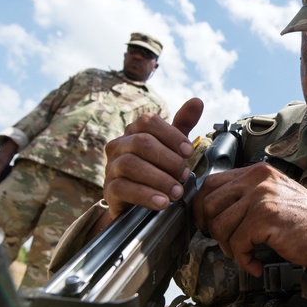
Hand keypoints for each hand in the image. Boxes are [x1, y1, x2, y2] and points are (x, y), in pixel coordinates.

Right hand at [102, 98, 203, 216]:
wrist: (138, 205)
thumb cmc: (156, 170)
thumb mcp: (171, 148)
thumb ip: (182, 126)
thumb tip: (198, 101)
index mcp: (133, 131)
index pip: (148, 122)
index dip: (171, 135)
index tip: (189, 152)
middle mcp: (118, 145)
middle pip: (142, 143)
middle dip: (169, 160)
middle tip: (185, 176)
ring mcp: (111, 167)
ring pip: (131, 164)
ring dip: (160, 179)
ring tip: (177, 192)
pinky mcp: (108, 190)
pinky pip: (124, 188)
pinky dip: (146, 195)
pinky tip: (162, 203)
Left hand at [195, 163, 306, 277]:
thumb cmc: (304, 222)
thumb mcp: (272, 197)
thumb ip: (245, 197)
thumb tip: (209, 211)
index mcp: (257, 172)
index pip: (210, 183)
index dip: (201, 208)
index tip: (205, 225)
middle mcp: (257, 179)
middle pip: (209, 204)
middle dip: (213, 231)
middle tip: (228, 245)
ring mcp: (262, 196)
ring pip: (220, 226)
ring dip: (229, 248)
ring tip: (245, 255)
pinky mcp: (266, 218)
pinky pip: (237, 243)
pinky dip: (244, 260)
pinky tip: (256, 264)